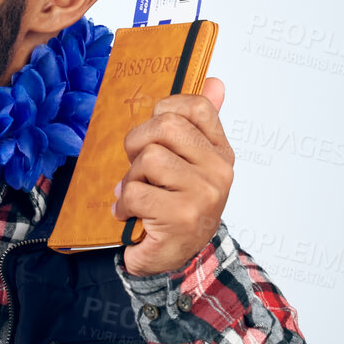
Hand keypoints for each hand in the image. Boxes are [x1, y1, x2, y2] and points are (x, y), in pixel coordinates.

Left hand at [111, 77, 232, 276]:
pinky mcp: (181, 217)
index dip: (164, 112)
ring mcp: (203, 194)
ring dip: (130, 179)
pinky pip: (135, 192)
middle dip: (137, 143)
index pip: (197, 107)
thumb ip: (199, 125)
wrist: (178, 262)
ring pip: (148, 159)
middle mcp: (219, 171)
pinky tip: (129, 215)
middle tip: (136, 166)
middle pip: (166, 127)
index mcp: (221, 153)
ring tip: (136, 195)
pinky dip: (123, 205)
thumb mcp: (190, 166)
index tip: (154, 135)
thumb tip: (215, 81)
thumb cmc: (177, 208)